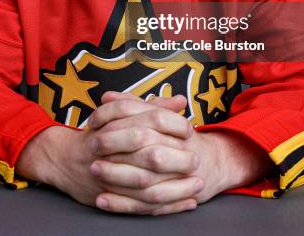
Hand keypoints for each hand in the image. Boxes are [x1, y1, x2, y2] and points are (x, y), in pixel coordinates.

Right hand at [15, 94, 199, 213]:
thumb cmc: (99, 133)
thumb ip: (152, 106)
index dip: (172, 124)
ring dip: (176, 185)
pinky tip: (187, 202)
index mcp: (114, 122)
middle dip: (177, 158)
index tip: (189, 130)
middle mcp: (110, 147)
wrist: (64, 159)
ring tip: (197, 183)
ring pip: (146, 183)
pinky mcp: (109, 196)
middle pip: (148, 152)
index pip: (149, 119)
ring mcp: (108, 174)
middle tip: (196, 158)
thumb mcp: (121, 114)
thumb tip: (180, 101)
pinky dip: (167, 206)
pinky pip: (141, 205)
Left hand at [90, 91, 272, 209]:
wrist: (210, 164)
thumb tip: (107, 97)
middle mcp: (180, 152)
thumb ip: (134, 105)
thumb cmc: (176, 137)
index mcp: (177, 128)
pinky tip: (102, 200)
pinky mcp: (169, 200)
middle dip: (120, 153)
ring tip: (96, 173)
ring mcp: (177, 178)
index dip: (123, 122)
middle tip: (94, 152)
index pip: (152, 121)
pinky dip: (122, 205)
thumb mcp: (158, 116)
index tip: (96, 124)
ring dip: (119, 179)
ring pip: (147, 183)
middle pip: (151, 154)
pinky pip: (145, 206)